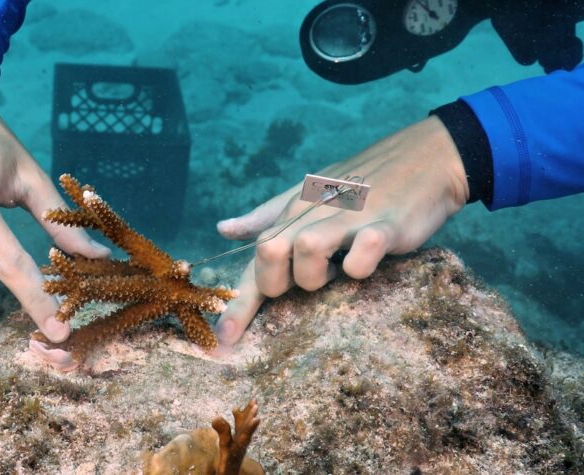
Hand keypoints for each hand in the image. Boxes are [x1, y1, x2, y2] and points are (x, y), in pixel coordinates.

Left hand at [213, 117, 468, 346]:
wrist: (428, 156)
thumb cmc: (365, 185)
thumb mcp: (311, 196)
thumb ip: (268, 217)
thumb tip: (224, 229)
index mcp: (295, 210)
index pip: (255, 256)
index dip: (238, 302)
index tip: (223, 340)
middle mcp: (314, 211)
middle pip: (269, 250)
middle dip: (276, 282)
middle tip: (302, 285)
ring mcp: (350, 216)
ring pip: (306, 247)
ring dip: (314, 274)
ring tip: (336, 272)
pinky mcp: (387, 223)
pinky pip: (363, 249)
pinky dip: (360, 265)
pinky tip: (367, 261)